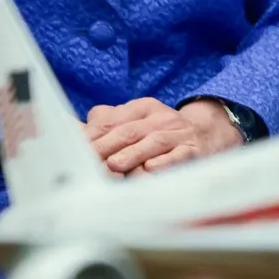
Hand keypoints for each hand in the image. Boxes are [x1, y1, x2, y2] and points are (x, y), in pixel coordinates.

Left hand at [87, 98, 243, 175]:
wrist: (209, 134)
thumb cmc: (161, 134)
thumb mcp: (135, 122)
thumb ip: (105, 124)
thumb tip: (69, 128)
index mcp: (143, 108)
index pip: (112, 120)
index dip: (92, 135)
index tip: (74, 150)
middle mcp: (162, 118)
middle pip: (129, 131)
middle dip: (106, 146)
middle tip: (87, 162)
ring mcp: (179, 134)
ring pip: (153, 141)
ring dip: (133, 153)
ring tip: (114, 165)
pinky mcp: (194, 150)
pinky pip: (178, 156)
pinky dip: (164, 163)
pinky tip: (150, 169)